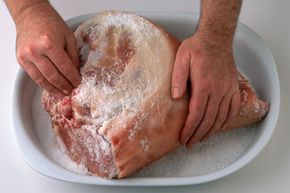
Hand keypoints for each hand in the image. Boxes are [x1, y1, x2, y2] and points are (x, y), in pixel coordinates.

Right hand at [15, 2, 80, 94]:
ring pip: (43, 80)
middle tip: (73, 91)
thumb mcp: (69, 37)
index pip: (65, 68)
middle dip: (65, 86)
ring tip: (64, 93)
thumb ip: (73, 56)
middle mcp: (35, 51)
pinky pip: (35, 77)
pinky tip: (53, 88)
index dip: (73, 78)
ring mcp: (26, 57)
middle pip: (54, 77)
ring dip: (55, 89)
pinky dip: (44, 84)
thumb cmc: (50, 22)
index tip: (79, 83)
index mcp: (49, 44)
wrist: (31, 14)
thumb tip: (76, 73)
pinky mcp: (21, 60)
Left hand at [171, 33, 240, 147]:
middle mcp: (218, 90)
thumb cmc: (197, 47)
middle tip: (190, 143)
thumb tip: (176, 97)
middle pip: (208, 119)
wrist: (215, 38)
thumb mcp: (181, 59)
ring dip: (211, 131)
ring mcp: (228, 89)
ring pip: (221, 117)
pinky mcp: (233, 87)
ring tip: (202, 139)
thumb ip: (177, 78)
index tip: (183, 138)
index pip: (197, 114)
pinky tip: (219, 126)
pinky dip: (226, 120)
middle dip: (198, 134)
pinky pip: (233, 108)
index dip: (190, 129)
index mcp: (204, 84)